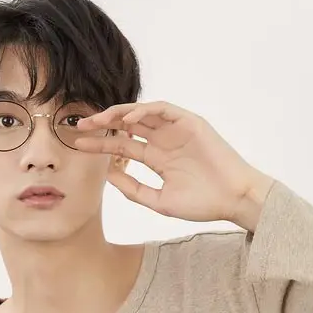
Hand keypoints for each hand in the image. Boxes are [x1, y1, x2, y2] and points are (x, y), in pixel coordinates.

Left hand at [73, 101, 274, 229]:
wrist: (234, 199)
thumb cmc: (202, 203)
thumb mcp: (159, 201)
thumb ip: (134, 190)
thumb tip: (108, 176)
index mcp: (157, 158)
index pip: (122, 147)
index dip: (99, 144)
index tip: (78, 144)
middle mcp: (164, 141)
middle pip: (127, 128)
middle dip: (102, 125)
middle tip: (79, 126)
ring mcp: (177, 130)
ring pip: (142, 113)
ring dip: (119, 113)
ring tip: (99, 119)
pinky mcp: (190, 122)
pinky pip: (163, 109)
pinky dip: (145, 111)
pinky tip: (128, 119)